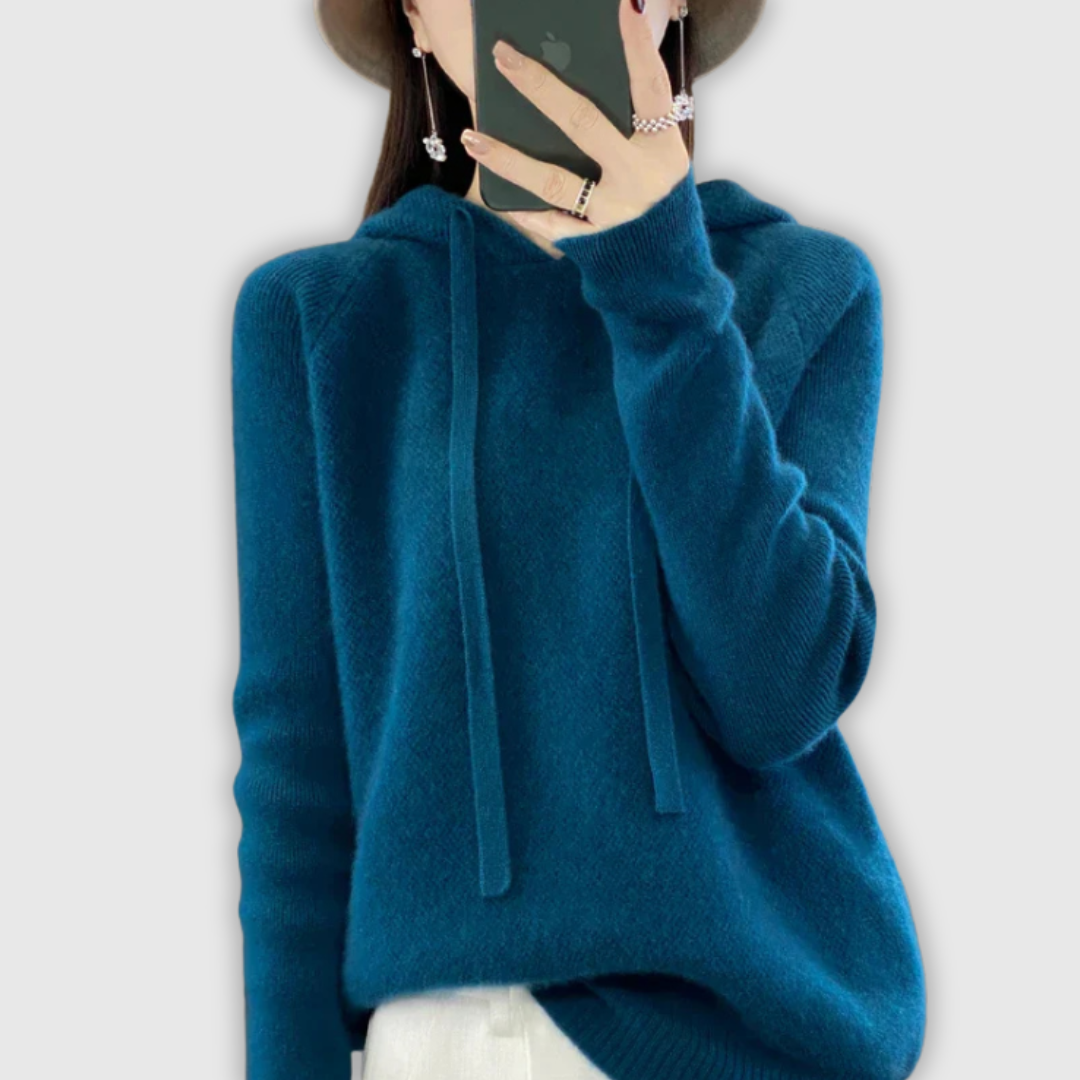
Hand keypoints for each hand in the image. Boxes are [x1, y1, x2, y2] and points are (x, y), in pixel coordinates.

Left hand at [460, 0, 690, 242]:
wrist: (668, 276)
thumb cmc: (659, 206)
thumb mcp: (660, 162)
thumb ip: (632, 127)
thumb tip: (578, 81)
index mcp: (664, 150)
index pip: (650, 87)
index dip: (637, 46)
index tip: (622, 5)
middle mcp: (641, 178)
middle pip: (584, 123)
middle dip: (540, 86)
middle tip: (504, 56)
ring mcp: (617, 213)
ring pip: (555, 180)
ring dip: (510, 158)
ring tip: (475, 137)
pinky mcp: (596, 243)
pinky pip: (553, 224)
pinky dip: (527, 210)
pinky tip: (497, 193)